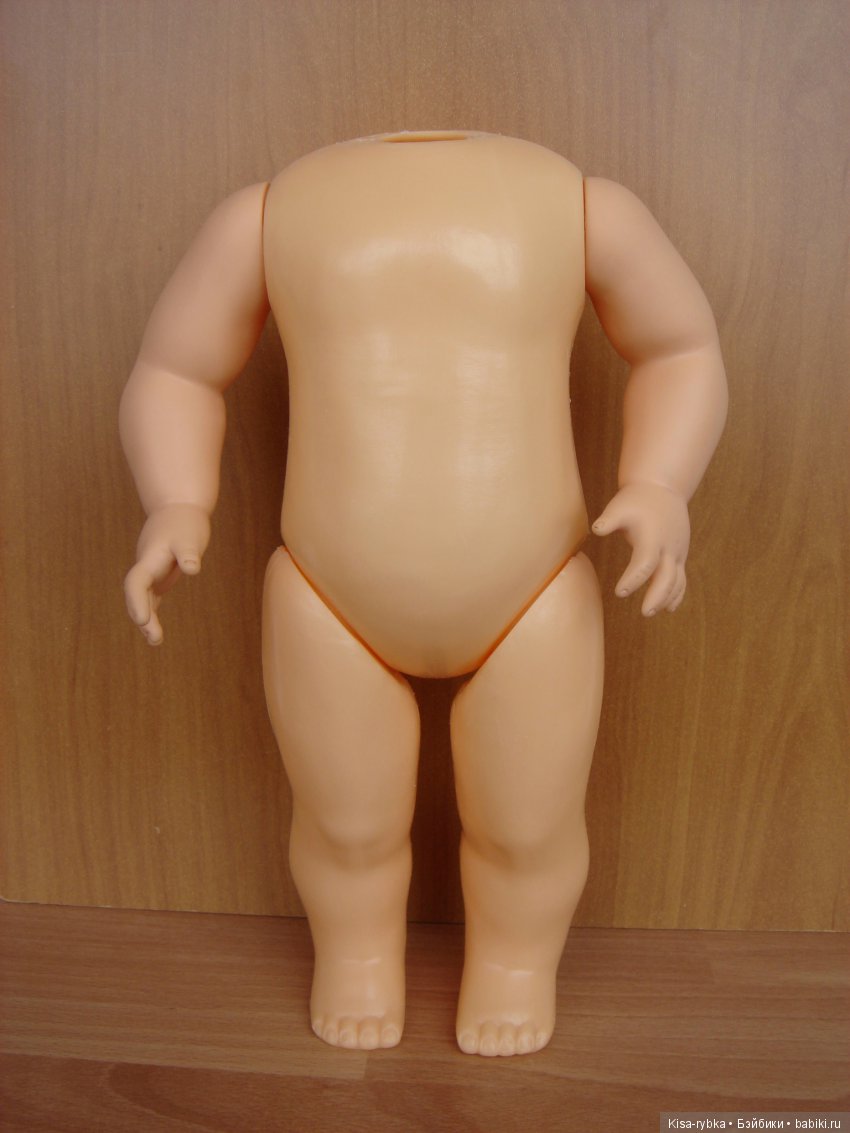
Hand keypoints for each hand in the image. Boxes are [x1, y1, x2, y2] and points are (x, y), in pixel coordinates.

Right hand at [124, 503, 210, 644]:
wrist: (179, 509)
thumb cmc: (185, 522)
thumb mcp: (189, 536)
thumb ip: (188, 553)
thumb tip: (192, 568)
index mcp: (149, 558)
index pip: (135, 583)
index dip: (136, 601)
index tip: (142, 619)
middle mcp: (145, 567)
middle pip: (137, 595)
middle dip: (143, 617)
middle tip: (156, 639)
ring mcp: (149, 572)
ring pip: (142, 599)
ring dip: (146, 619)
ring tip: (156, 641)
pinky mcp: (157, 575)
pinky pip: (149, 598)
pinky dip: (151, 613)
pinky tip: (155, 632)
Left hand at [592, 482, 689, 615]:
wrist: (662, 488)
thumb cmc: (636, 500)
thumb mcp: (620, 507)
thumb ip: (609, 520)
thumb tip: (596, 529)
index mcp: (652, 538)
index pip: (645, 564)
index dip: (634, 579)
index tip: (619, 592)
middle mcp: (668, 547)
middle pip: (667, 577)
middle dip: (657, 596)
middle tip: (644, 612)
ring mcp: (677, 552)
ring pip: (677, 580)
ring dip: (667, 598)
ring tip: (652, 612)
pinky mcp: (680, 554)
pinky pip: (682, 578)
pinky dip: (677, 594)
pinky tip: (669, 608)